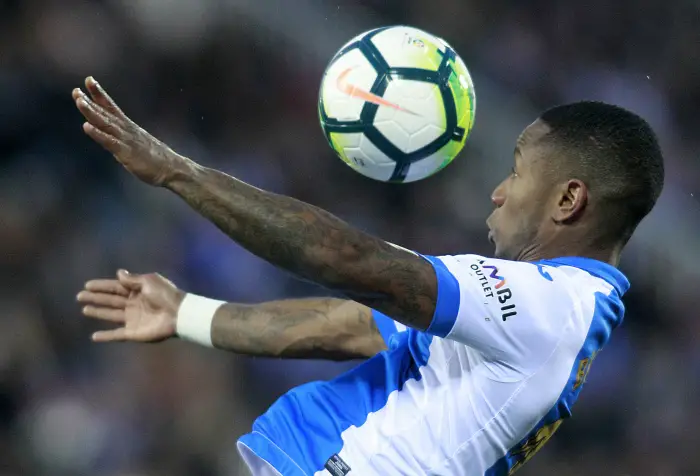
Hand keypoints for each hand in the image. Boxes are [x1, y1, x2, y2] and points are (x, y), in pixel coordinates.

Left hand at [72, 77, 188, 186]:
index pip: (112, 107)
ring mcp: (126, 140)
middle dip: (90, 101)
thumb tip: (114, 138)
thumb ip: (124, 139)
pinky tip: (86, 126)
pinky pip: (109, 141)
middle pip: (106, 112)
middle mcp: (126, 130)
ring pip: (106, 123)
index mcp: (129, 128)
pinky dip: (98, 133)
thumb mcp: (138, 145)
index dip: (100, 95)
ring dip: (91, 112)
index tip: (88, 81)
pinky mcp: (126, 152)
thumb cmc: (156, 159)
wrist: (172, 168)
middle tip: (76, 90)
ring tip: (79, 101)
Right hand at [77, 270, 184, 342]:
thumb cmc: (165, 295)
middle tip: (79, 296)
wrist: (178, 314)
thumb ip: (133, 279)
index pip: (116, 287)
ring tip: (85, 309)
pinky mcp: (134, 333)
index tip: (87, 285)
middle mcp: (134, 304)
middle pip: (111, 300)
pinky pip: (116, 335)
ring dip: (98, 312)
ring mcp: (133, 319)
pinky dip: (106, 336)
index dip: (102, 286)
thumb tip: (119, 273)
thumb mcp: (149, 281)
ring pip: (111, 315)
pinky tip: (94, 336)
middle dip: (96, 298)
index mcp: (138, 290)